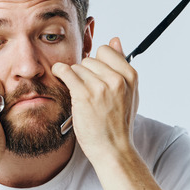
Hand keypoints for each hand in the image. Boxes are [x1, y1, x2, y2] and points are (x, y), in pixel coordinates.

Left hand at [51, 37, 139, 158]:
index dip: (97, 62)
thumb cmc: (118, 124)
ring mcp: (100, 87)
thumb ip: (122, 66)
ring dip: (75, 78)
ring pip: (78, 67)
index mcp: (130, 76)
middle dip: (86, 72)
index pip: (106, 50)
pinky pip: (66, 72)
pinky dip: (60, 71)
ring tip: (80, 95)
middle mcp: (117, 79)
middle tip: (87, 90)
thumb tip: (115, 40)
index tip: (93, 75)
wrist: (113, 149)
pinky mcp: (83, 95)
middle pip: (90, 59)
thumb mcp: (129, 94)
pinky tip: (59, 74)